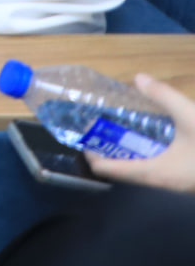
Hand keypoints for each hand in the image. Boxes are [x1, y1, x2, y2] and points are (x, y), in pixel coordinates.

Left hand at [88, 74, 194, 191]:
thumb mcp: (191, 118)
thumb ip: (165, 97)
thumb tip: (140, 78)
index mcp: (151, 172)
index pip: (106, 169)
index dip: (89, 155)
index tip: (82, 137)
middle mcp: (157, 184)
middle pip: (120, 173)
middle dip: (108, 153)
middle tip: (100, 130)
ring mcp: (172, 187)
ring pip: (140, 175)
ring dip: (128, 156)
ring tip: (122, 134)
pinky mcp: (184, 184)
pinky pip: (157, 174)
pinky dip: (147, 158)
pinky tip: (155, 143)